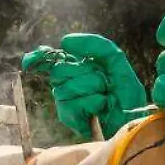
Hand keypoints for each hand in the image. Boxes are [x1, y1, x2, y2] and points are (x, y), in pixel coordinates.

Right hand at [20, 33, 148, 139]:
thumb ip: (98, 46)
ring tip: (106, 101)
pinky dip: (92, 105)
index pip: (51, 60)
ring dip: (93, 91)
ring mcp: (66, 103)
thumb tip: (64, 41)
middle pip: (59, 70)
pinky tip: (99, 112)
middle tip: (104, 85)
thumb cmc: (127, 97)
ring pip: (66, 88)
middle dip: (87, 74)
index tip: (30, 61)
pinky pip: (72, 104)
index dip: (40, 58)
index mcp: (78, 69)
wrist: (135, 123)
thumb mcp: (117, 65)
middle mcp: (68, 84)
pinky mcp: (69, 119)